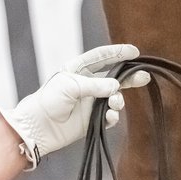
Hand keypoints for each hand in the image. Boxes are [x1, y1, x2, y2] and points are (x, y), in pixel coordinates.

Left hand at [0, 43, 150, 169]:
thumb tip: (117, 87)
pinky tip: (110, 115)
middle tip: (143, 77)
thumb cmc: (49, 100)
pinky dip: (113, 115)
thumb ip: (95, 85)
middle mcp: (87, 85)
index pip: (101, 57)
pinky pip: (110, 115)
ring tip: (115, 103)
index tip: (134, 52)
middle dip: (129, 77)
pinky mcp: (93, 120)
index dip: (117, 53)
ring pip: (114, 97)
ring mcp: (91, 102)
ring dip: (118, 100)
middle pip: (114, 77)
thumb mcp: (71, 86)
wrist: (37, 127)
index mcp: (78, 70)